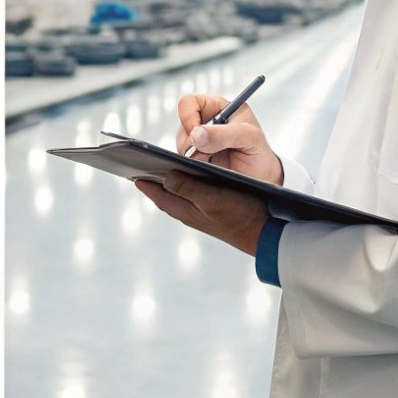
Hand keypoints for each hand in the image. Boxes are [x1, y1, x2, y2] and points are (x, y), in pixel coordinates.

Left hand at [136, 172, 270, 255]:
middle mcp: (190, 212)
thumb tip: (165, 177)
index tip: (131, 168)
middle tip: (142, 164)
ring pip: (179, 194)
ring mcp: (201, 213)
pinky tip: (191, 174)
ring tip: (162, 166)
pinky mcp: (214, 210)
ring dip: (171, 180)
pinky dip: (187, 183)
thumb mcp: (212, 198)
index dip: (144, 182)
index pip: (157, 194)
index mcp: (185, 210)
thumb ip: (187, 188)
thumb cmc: (240, 215)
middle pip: (166, 194)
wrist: (265, 232)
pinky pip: (193, 195)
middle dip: (154, 180)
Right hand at [175, 94, 284, 185]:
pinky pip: (183, 159)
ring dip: (192, 155)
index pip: (189, 102)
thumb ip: (223, 134)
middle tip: (205, 154)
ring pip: (181, 145)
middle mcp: (204, 122)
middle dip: (190, 142)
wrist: (260, 176)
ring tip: (211, 162)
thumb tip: (196, 134)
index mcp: (218, 107)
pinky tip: (206, 167)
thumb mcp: (249, 138)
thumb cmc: (258, 150)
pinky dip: (191, 165)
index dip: (188, 116)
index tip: (196, 133)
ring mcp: (198, 141)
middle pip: (182, 126)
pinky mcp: (195, 158)